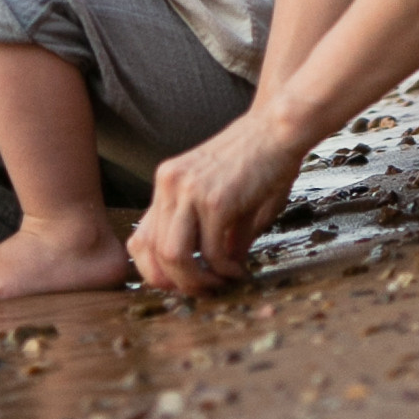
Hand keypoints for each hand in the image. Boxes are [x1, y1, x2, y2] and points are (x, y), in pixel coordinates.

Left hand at [127, 104, 308, 293]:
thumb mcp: (220, 195)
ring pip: (175, 257)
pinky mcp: (215, 201)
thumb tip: (213, 271)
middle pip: (154, 253)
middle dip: (180, 283)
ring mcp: (189, 191)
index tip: (181, 284)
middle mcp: (169, 184)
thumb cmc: (257, 159)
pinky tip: (239, 269)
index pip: (139, 239)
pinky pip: (212, 253)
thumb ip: (208, 231)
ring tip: (222, 283)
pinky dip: (226, 270)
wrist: (278, 128)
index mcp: (167, 182)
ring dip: (200, 282)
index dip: (155, 272)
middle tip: (204, 290)